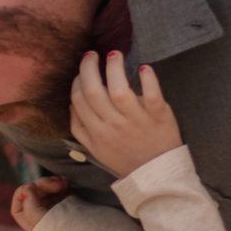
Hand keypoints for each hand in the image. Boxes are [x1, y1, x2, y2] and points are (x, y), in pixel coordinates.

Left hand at [11, 178, 68, 230]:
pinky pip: (59, 188)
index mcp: (33, 224)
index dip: (21, 195)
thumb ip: (30, 204)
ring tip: (64, 183)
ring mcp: (56, 208)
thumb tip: (27, 189)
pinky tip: (67, 183)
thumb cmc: (63, 229)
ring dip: (52, 182)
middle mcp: (43, 216)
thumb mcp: (41, 219)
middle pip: (32, 194)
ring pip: (46, 189)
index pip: (18, 207)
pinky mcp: (68, 202)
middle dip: (41, 185)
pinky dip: (61, 183)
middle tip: (55, 183)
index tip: (31, 189)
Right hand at [69, 50, 181, 177]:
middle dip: (88, 68)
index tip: (81, 71)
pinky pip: (152, 94)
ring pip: (119, 89)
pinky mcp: (158, 117)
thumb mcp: (96, 150)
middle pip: (93, 91)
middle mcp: (113, 126)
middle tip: (91, 55)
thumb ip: (80, 128)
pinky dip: (148, 79)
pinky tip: (143, 68)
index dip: (77, 81)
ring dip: (114, 67)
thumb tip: (72, 103)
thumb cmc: (125, 159)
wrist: (156, 176)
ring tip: (114, 54)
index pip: (78, 100)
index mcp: (96, 133)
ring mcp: (136, 121)